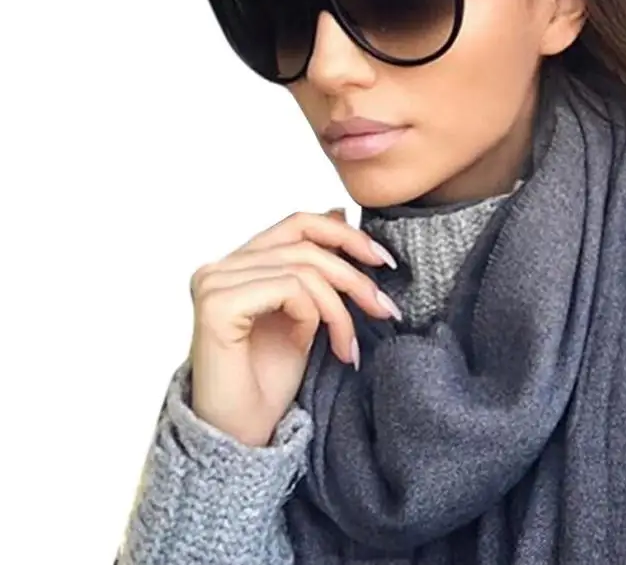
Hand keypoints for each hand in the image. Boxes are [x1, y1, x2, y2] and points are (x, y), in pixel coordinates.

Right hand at [188, 209, 399, 445]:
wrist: (240, 436)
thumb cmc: (269, 380)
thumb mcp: (306, 314)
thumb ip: (314, 269)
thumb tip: (339, 213)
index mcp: (240, 263)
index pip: (299, 223)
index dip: (345, 234)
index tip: (384, 261)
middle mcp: (221, 266)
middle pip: (306, 243)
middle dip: (354, 275)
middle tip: (385, 309)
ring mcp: (214, 282)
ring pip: (304, 269)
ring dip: (340, 309)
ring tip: (350, 346)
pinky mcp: (217, 303)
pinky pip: (289, 289)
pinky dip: (314, 316)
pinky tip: (317, 346)